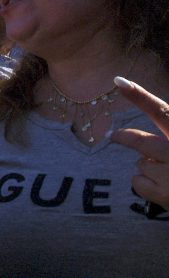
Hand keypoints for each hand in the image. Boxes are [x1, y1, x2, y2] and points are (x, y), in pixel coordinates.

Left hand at [110, 77, 168, 208]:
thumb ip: (168, 131)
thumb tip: (148, 137)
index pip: (162, 112)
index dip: (141, 97)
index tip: (120, 82)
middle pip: (141, 142)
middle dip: (124, 137)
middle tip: (113, 135)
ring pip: (141, 163)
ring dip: (149, 165)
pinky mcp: (164, 195)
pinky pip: (137, 183)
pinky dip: (144, 183)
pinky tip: (163, 186)